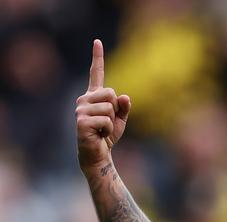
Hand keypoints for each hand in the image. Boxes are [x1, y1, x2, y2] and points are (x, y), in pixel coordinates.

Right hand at [76, 39, 130, 170]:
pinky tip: (99, 135)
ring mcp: (81, 109)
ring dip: (111, 122)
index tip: (97, 41)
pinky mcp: (81, 121)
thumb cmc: (107, 137)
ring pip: (109, 108)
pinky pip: (106, 121)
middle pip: (111, 93)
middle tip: (106, 123)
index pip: (95, 74)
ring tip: (102, 129)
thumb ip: (124, 107)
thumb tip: (124, 97)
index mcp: (93, 96)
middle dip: (115, 110)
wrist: (97, 155)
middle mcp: (84, 99)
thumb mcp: (120, 120)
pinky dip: (108, 130)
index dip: (97, 57)